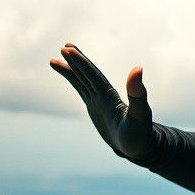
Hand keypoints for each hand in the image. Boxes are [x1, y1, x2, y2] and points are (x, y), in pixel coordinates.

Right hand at [49, 44, 156, 160]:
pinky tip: (69, 77)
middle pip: (87, 74)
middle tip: (64, 46)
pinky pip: (83, 92)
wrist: (140, 148)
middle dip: (76, 61)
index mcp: (110, 96)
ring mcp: (100, 102)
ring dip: (71, 70)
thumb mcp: (139, 114)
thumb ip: (137, 93)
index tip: (68, 50)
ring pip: (82, 81)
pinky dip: (75, 83)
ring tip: (54, 60)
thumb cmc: (141, 135)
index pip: (93, 75)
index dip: (81, 63)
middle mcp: (104, 96)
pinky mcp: (97, 109)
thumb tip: (138, 68)